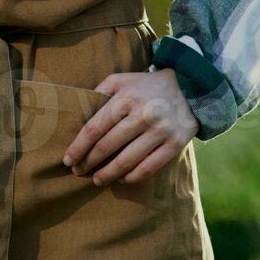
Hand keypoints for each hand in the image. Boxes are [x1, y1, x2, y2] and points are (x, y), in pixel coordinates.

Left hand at [63, 69, 198, 184]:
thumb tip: (79, 113)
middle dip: (88, 162)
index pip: (94, 128)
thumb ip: (100, 92)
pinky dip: (132, 177)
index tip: (68, 160)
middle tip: (78, 171)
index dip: (78, 147)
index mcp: (126, 98)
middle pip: (107, 146)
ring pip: (126, 161)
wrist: (191, 88)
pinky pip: (149, 167)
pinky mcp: (175, 143)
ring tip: (97, 179)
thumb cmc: (147, 86)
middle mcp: (143, 114)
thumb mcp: (122, 80)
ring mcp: (160, 131)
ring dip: (107, 174)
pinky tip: (121, 178)